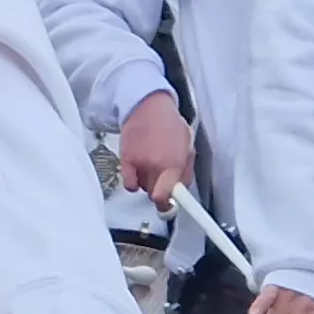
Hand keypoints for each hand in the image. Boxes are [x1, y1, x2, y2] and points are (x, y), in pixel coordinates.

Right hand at [117, 93, 192, 210]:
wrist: (147, 106)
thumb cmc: (169, 125)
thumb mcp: (188, 147)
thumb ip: (186, 171)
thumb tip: (181, 191)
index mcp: (174, 163)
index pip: (166, 196)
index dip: (167, 205)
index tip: (168, 207)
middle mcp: (155, 166)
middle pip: (154, 194)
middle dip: (160, 189)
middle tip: (162, 177)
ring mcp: (139, 163)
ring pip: (143, 188)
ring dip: (147, 182)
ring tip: (151, 164)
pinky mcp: (125, 159)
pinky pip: (129, 184)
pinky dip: (133, 181)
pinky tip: (138, 170)